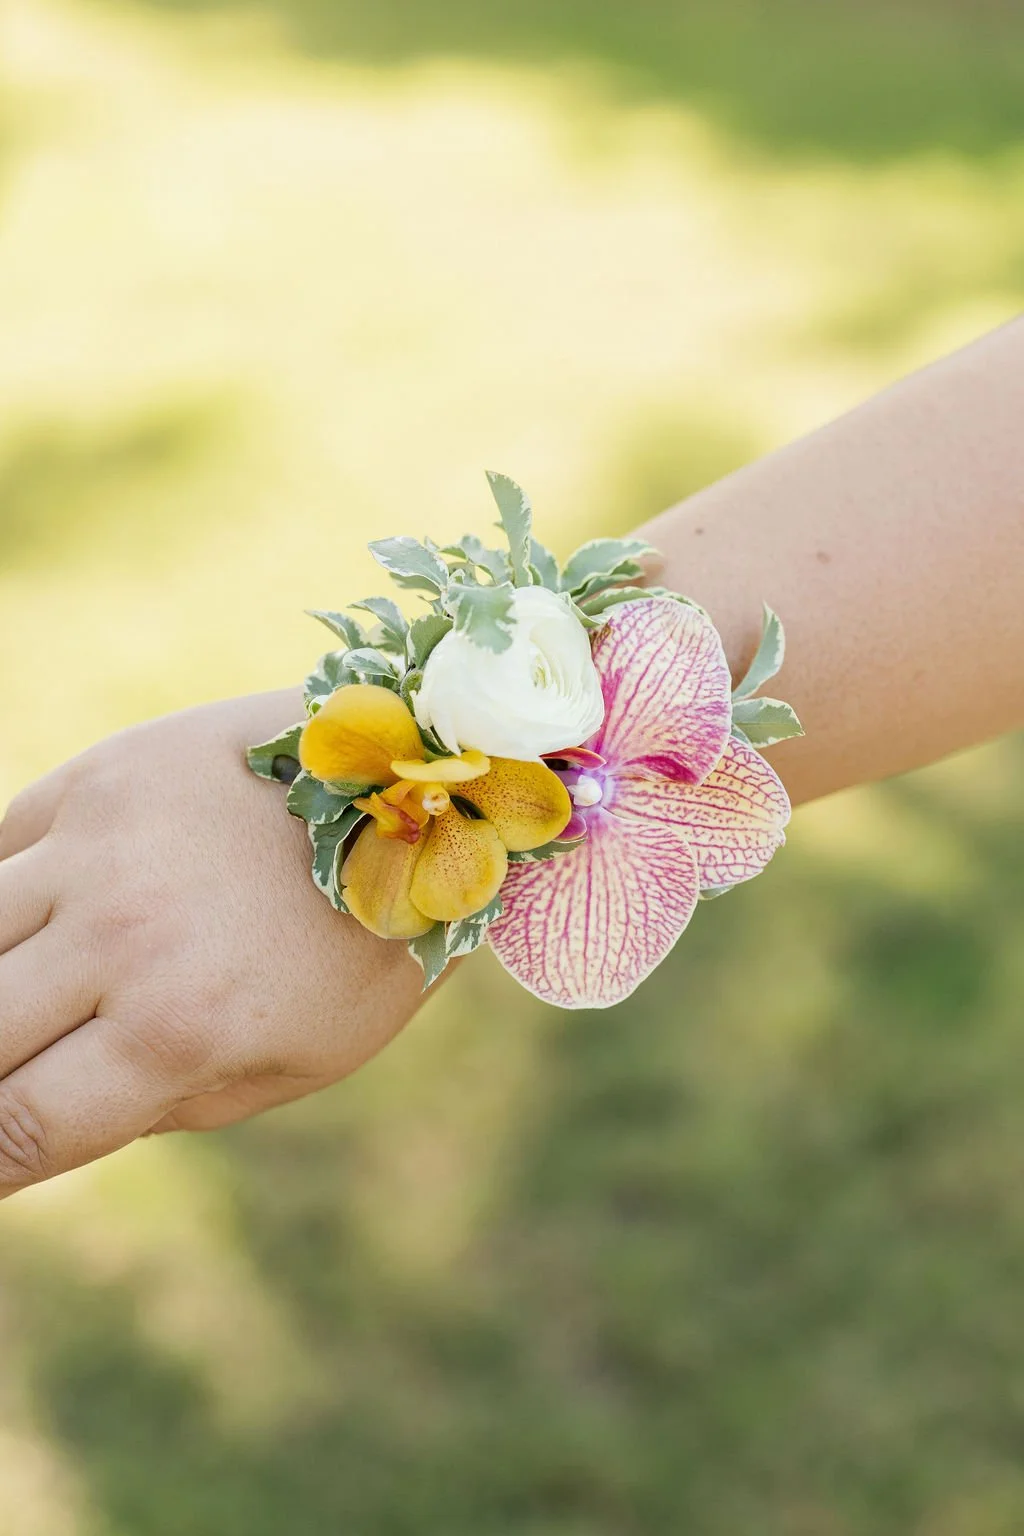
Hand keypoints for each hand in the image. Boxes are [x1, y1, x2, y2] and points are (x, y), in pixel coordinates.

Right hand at [0, 692, 424, 1199]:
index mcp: (181, 1031)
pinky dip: (2, 894)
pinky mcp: (99, 776)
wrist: (418, 793)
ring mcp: (102, 849)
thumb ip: (165, 1105)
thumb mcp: (297, 1064)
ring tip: (31, 998)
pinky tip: (37, 923)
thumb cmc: (363, 948)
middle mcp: (125, 939)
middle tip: (20, 1073)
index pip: (19, 1128)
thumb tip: (50, 1120)